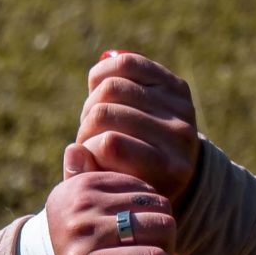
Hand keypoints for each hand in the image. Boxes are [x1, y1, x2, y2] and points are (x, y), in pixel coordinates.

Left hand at [43, 165, 180, 254]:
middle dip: (166, 247)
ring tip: (139, 240)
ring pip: (159, 204)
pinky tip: (130, 221)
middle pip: (163, 228)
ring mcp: (82, 201)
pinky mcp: (87, 180)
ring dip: (159, 226)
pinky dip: (146, 206)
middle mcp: (79, 231)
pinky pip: (144, 187)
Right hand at [75, 50, 200, 203]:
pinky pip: (127, 63)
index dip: (87, 147)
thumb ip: (88, 177)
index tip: (88, 157)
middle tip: (88, 137)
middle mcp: (180, 136)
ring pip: (111, 87)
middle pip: (106, 113)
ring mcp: (180, 107)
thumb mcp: (109, 190)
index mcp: (166, 170)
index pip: (110, 144)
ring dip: (91, 104)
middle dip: (86, 125)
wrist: (173, 169)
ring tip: (95, 119)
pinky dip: (102, 74)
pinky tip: (97, 89)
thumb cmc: (131, 184)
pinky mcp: (176, 85)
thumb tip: (75, 150)